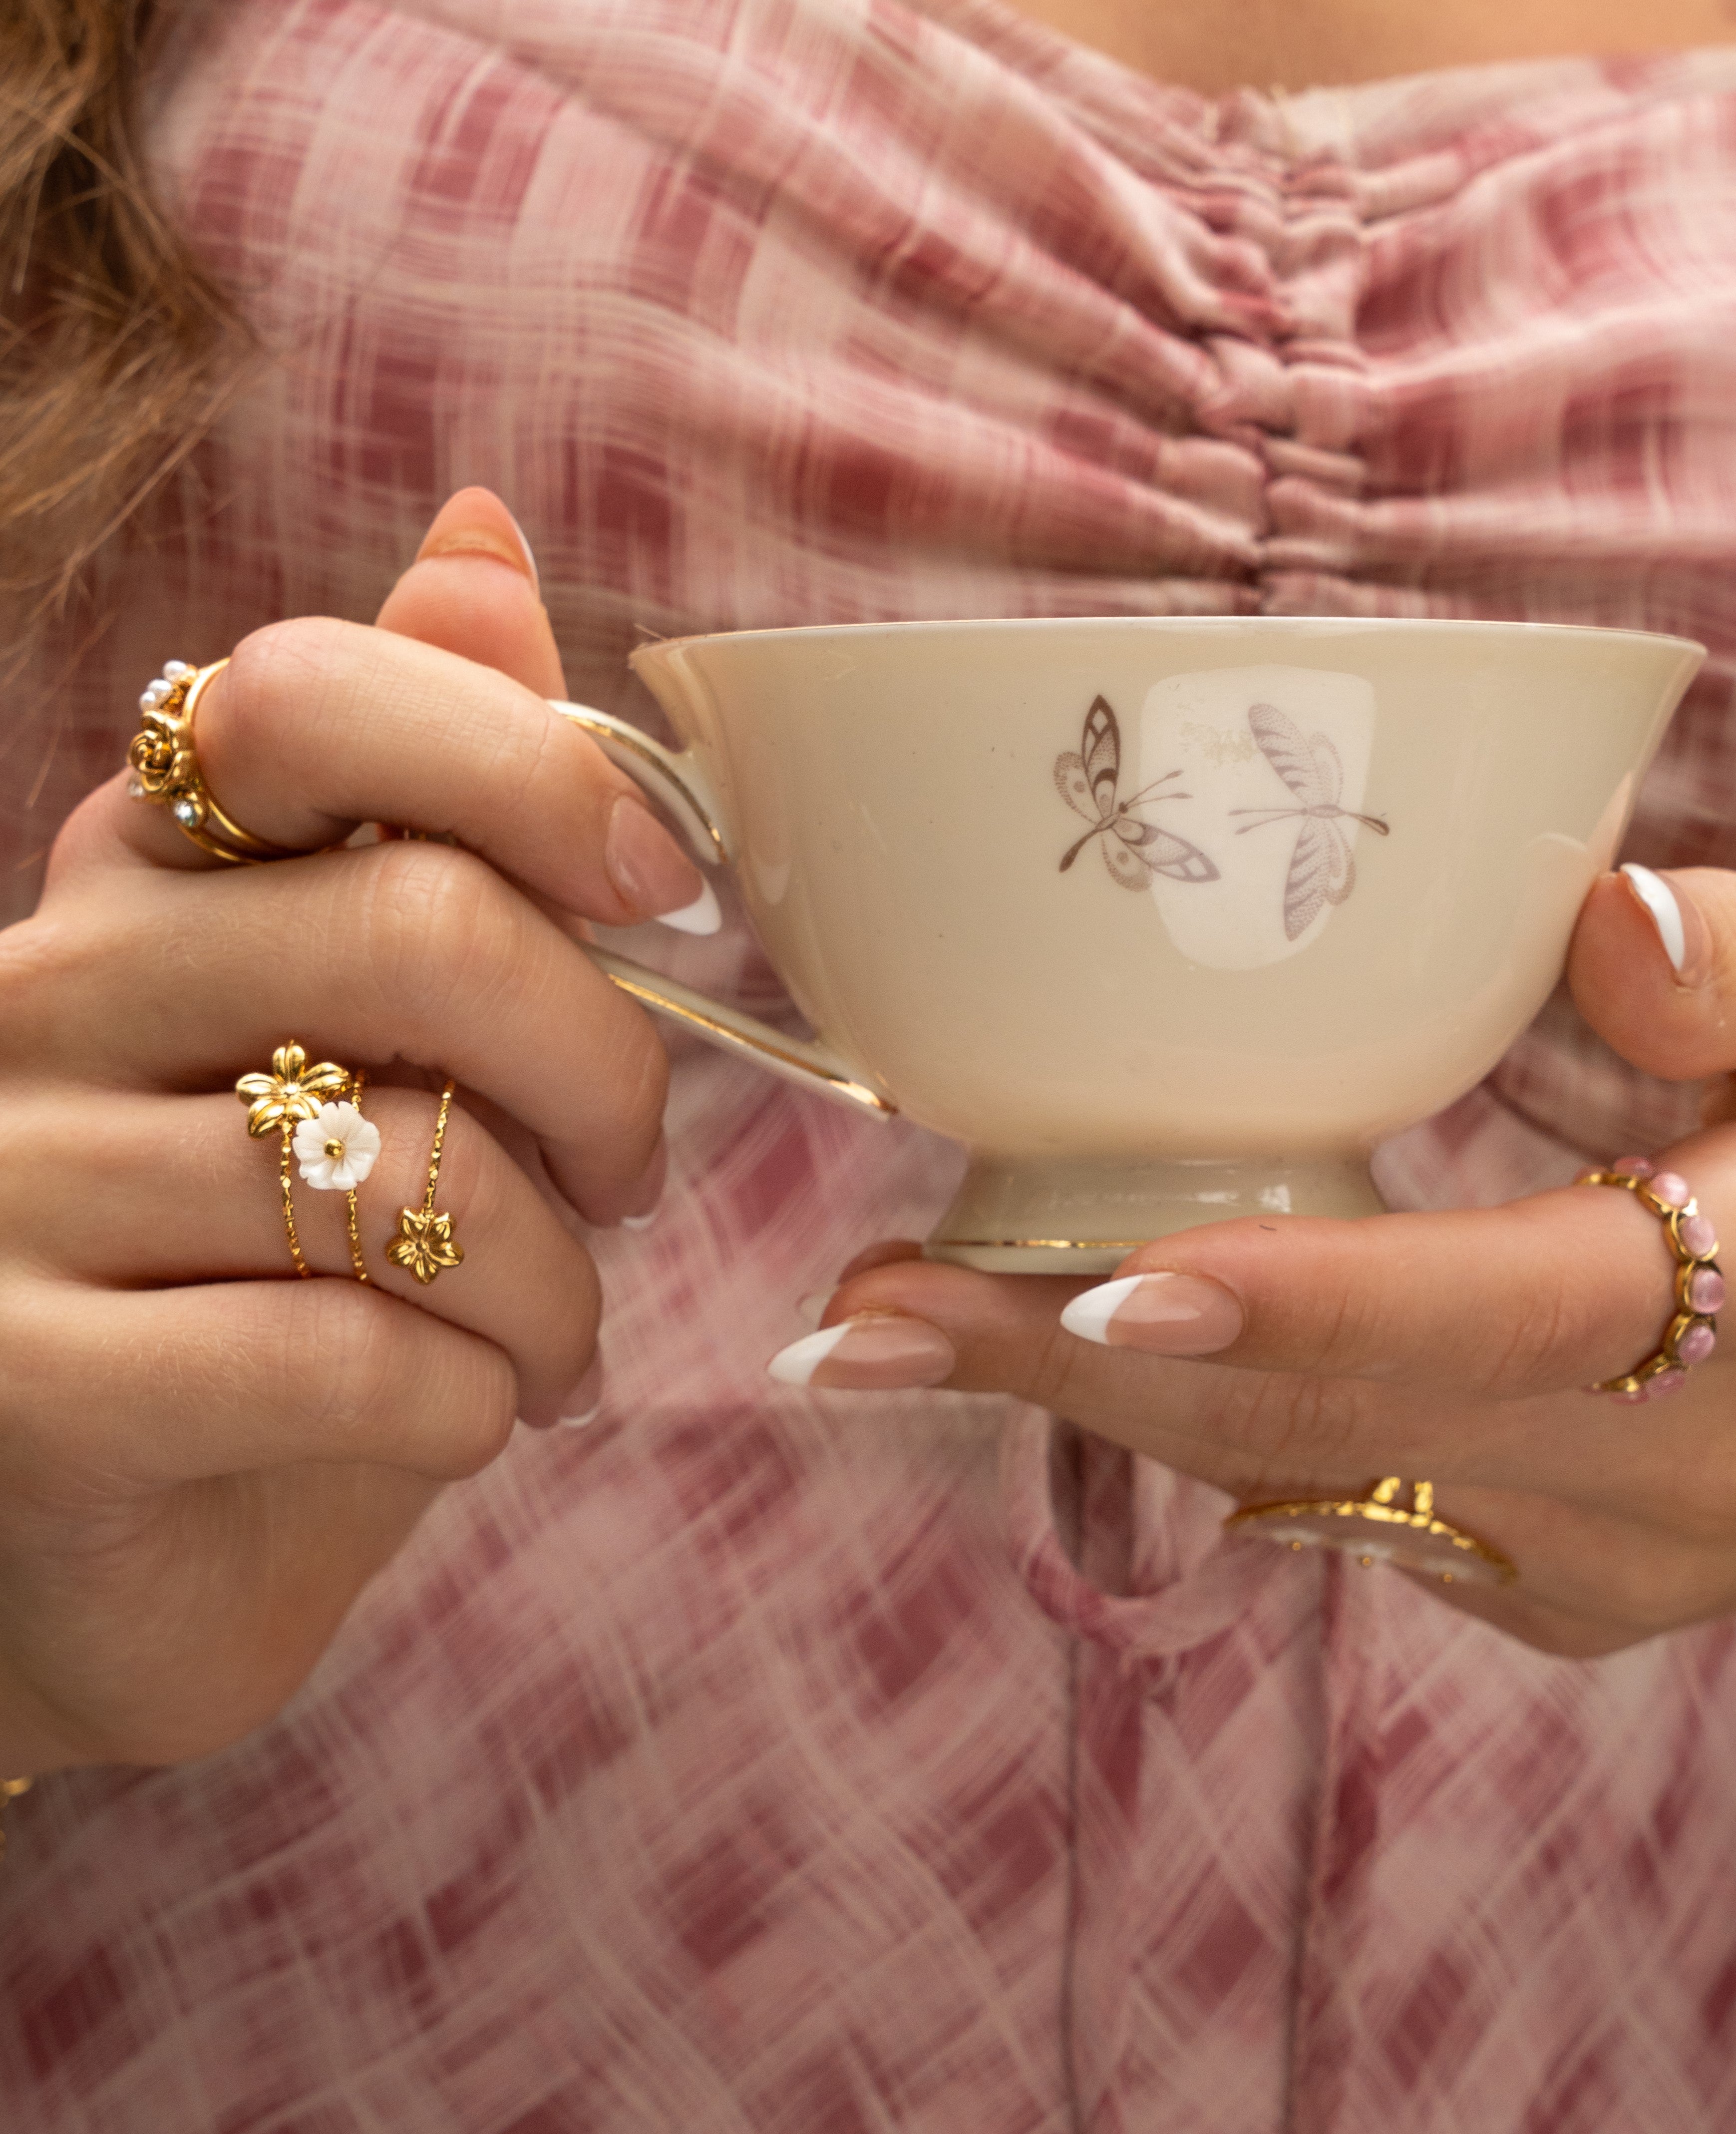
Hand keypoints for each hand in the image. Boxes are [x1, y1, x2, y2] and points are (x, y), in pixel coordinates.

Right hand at [0, 490, 701, 1771]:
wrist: (126, 1542)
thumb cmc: (292, 1265)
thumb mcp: (379, 1035)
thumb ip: (434, 804)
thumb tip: (480, 542)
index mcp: (144, 873)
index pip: (304, 697)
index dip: (527, 771)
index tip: (659, 885)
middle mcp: (45, 987)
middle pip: (417, 932)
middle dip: (604, 1073)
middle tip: (632, 1173)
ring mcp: (7, 1187)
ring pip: (407, 1173)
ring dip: (553, 1282)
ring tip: (553, 1333)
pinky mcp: (17, 1386)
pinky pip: (340, 1357)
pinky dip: (471, 1401)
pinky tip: (469, 1415)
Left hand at [794, 860, 1735, 1729]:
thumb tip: (1586, 933)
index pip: (1492, 1317)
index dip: (1287, 1302)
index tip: (1090, 1274)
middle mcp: (1656, 1474)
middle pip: (1325, 1423)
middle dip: (1073, 1364)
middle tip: (853, 1313)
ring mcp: (1588, 1559)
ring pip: (1295, 1477)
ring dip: (1085, 1401)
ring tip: (883, 1328)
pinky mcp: (1543, 1577)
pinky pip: (1332, 1500)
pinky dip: (1186, 1419)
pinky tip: (1049, 1341)